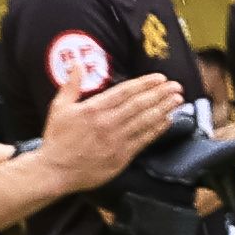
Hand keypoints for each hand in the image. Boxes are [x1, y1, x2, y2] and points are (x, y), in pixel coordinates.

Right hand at [40, 65, 183, 182]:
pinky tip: (168, 121)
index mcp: (94, 109)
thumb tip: (77, 64)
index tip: (160, 78)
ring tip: (178, 100)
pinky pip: (144, 140)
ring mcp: (117, 141)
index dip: (145, 84)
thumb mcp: (59, 108)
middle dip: (160, 94)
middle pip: (140, 104)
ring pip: (145, 121)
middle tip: (176, 86)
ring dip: (164, 109)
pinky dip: (157, 129)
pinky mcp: (122, 156)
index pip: (125, 92)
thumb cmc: (57, 139)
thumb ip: (71, 85)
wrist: (56, 171)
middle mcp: (108, 123)